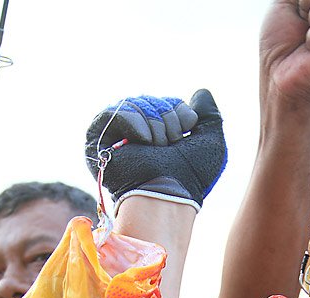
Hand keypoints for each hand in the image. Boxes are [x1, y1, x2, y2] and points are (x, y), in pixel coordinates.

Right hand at [85, 90, 226, 211]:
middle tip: (169, 146)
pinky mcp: (98, 139)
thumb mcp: (211, 141)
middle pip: (152, 102)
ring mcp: (117, 137)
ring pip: (136, 104)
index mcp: (159, 138)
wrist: (169, 192)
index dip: (179, 114)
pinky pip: (118, 111)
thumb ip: (209, 114)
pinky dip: (135, 122)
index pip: (168, 103)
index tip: (185, 133)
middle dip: (167, 120)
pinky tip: (143, 142)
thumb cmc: (191, 176)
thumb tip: (201, 93)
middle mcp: (137, 137)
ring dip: (155, 125)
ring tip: (156, 148)